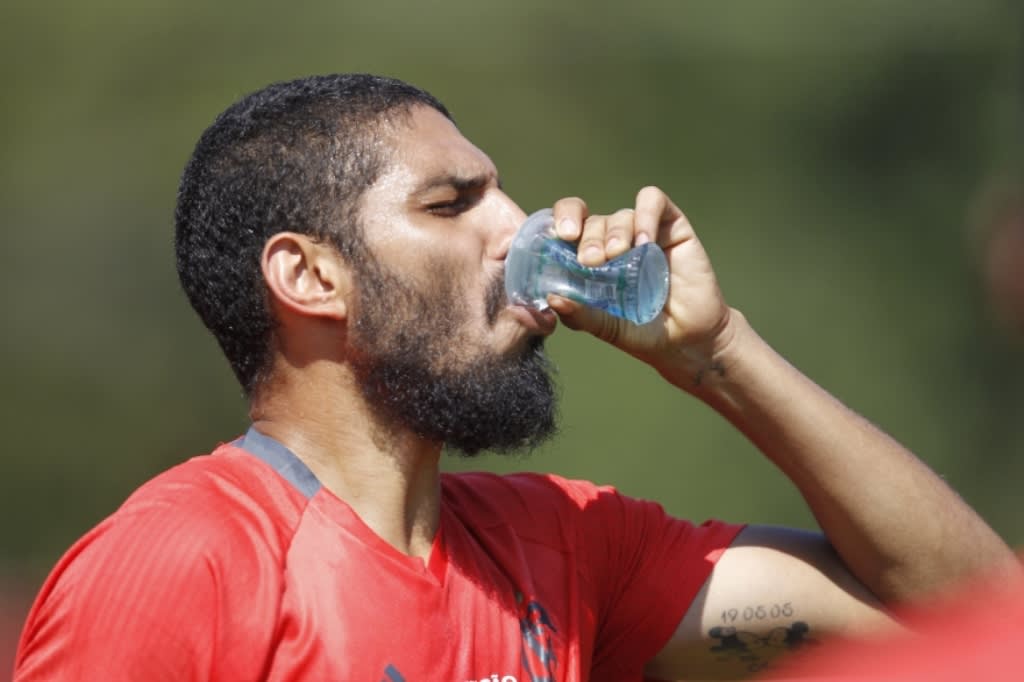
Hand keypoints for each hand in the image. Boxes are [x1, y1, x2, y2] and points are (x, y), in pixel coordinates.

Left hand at [548, 186, 735, 385]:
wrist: (687, 341)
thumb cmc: (642, 332)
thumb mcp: (605, 327)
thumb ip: (580, 314)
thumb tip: (552, 299)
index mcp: (590, 259)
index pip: (567, 226)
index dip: (559, 222)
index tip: (558, 238)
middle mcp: (613, 240)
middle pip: (591, 220)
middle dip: (587, 238)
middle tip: (590, 261)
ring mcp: (642, 231)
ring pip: (620, 214)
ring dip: (614, 232)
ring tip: (617, 255)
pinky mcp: (671, 226)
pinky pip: (653, 201)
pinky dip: (645, 215)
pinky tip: (644, 242)